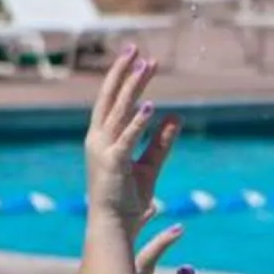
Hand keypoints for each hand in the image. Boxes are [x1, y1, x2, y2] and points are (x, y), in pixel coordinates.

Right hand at [85, 46, 180, 235]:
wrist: (114, 225)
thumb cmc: (127, 198)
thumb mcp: (150, 165)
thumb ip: (161, 141)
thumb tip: (175, 117)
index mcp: (103, 138)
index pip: (113, 101)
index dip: (124, 77)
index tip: (138, 57)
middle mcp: (98, 139)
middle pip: (112, 98)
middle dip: (123, 72)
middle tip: (135, 48)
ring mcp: (103, 149)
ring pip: (119, 111)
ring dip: (133, 87)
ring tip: (145, 66)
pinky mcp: (113, 163)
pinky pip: (127, 138)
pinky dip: (137, 121)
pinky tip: (149, 105)